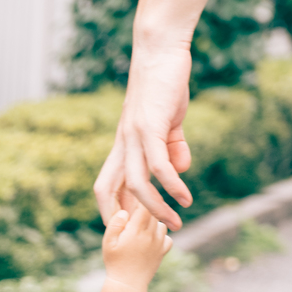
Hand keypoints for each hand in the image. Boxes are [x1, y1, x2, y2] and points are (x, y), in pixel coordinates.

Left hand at [93, 41, 193, 228]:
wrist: (160, 51)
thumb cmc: (164, 85)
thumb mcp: (169, 122)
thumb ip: (173, 147)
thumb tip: (180, 171)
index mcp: (123, 144)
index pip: (106, 184)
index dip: (111, 209)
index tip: (126, 230)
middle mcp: (122, 143)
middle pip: (109, 191)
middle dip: (122, 219)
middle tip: (143, 239)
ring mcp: (134, 135)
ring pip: (138, 184)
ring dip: (156, 209)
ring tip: (176, 222)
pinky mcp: (150, 126)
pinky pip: (159, 165)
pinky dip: (171, 185)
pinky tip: (185, 197)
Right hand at [100, 203, 170, 287]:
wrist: (128, 285)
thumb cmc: (115, 262)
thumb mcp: (108, 243)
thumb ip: (115, 224)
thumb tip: (124, 211)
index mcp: (136, 230)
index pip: (145, 206)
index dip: (140, 201)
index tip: (133, 202)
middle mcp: (151, 235)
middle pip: (154, 213)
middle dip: (145, 212)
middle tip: (134, 217)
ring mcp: (159, 244)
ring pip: (161, 224)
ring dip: (153, 224)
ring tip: (140, 231)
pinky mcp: (163, 252)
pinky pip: (167, 237)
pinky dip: (160, 236)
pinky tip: (149, 241)